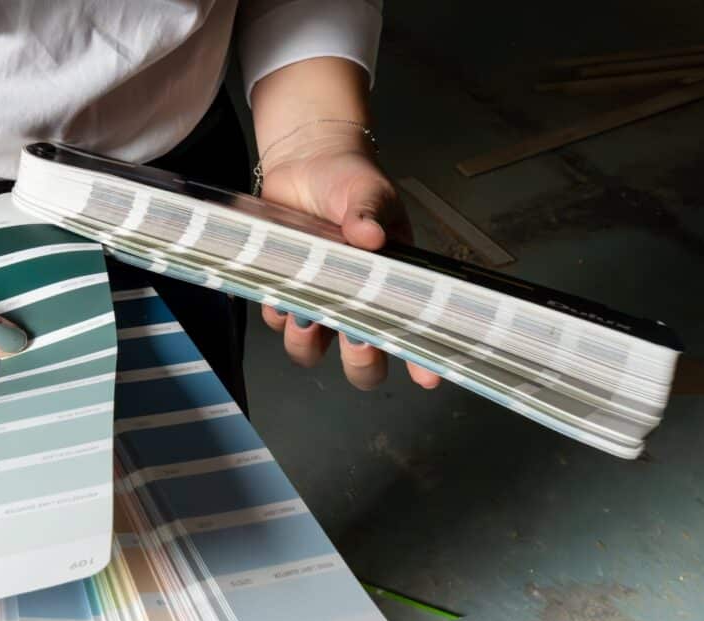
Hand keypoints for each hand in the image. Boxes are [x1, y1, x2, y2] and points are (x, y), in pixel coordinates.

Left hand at [258, 133, 439, 390]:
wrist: (305, 161)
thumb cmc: (348, 180)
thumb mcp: (366, 192)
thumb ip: (367, 213)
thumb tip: (370, 234)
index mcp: (389, 285)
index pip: (409, 331)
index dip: (420, 360)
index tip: (428, 376)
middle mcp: (355, 303)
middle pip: (363, 362)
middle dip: (361, 362)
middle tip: (356, 337)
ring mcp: (317, 301)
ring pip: (311, 350)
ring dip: (306, 343)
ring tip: (304, 314)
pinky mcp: (281, 290)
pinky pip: (276, 319)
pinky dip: (275, 313)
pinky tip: (276, 292)